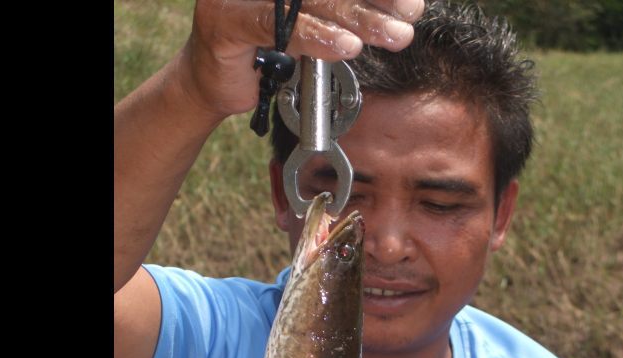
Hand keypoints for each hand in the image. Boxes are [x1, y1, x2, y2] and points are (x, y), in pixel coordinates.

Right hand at [182, 0, 424, 119]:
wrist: (211, 84)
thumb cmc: (262, 55)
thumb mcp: (306, 28)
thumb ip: (336, 12)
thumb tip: (391, 11)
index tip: (409, 0)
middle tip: (411, 13)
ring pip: (307, 0)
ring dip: (357, 17)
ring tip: (393, 33)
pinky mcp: (225, 18)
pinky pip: (277, 25)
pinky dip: (317, 36)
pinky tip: (347, 46)